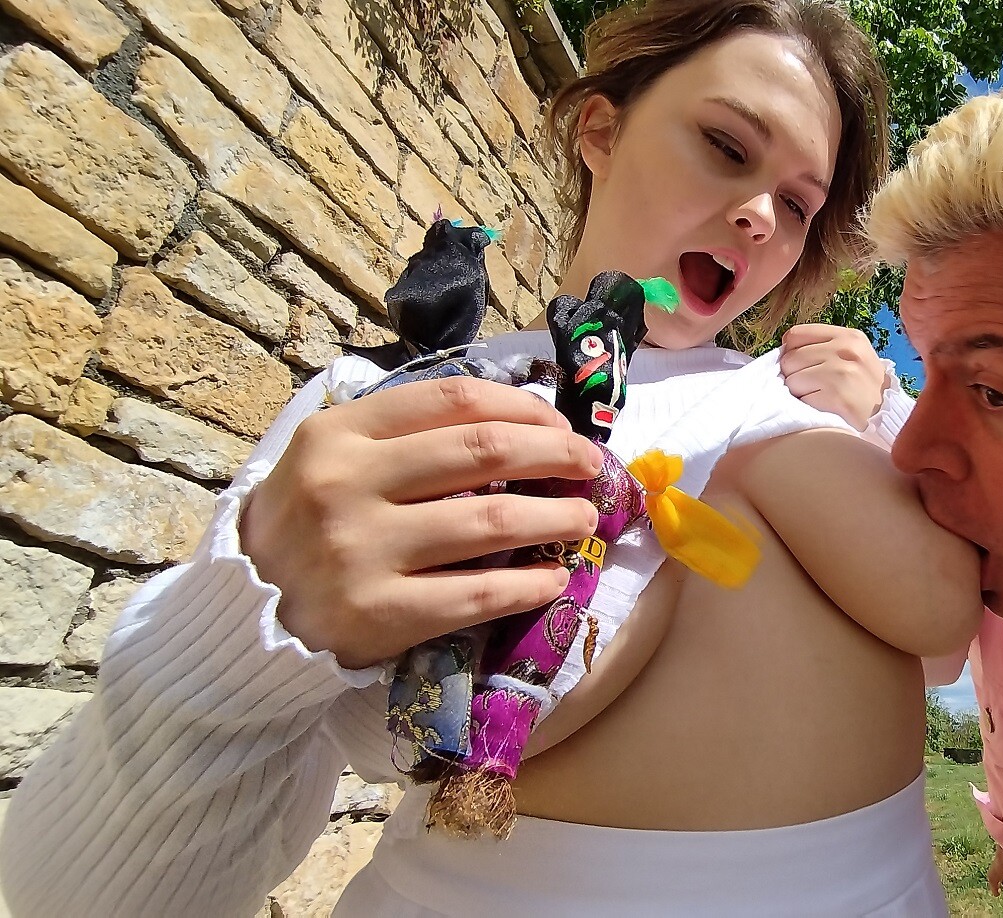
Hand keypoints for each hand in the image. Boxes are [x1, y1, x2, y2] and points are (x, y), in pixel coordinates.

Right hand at [241, 376, 603, 669]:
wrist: (241, 615)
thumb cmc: (303, 525)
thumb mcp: (329, 458)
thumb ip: (402, 434)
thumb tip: (514, 423)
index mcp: (338, 435)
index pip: (453, 401)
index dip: (522, 409)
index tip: (559, 426)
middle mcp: (347, 486)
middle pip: (484, 453)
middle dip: (555, 456)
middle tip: (590, 467)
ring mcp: (362, 552)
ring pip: (492, 523)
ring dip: (555, 517)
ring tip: (582, 518)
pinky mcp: (378, 616)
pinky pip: (477, 594)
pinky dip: (529, 584)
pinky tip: (553, 578)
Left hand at [780, 324, 888, 430]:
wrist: (888, 420)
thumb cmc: (864, 390)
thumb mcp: (853, 357)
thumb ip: (823, 348)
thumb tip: (783, 351)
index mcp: (849, 337)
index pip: (795, 335)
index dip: (793, 353)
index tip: (805, 367)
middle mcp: (846, 349)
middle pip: (790, 358)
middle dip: (796, 375)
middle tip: (818, 387)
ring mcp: (842, 372)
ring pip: (791, 380)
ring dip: (801, 393)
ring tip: (823, 397)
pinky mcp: (837, 396)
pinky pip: (800, 399)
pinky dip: (808, 407)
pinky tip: (826, 408)